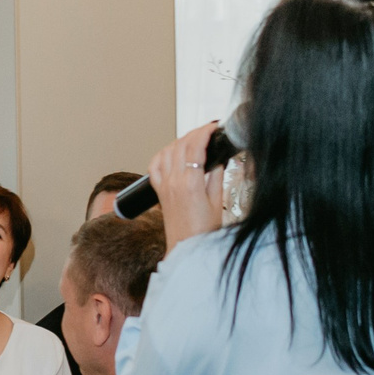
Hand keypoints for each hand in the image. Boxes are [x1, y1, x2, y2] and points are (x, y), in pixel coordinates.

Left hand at [147, 122, 227, 250]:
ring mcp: (164, 186)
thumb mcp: (218, 202)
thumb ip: (217, 176)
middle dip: (194, 133)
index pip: (195, 147)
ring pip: (167, 151)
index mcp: (190, 184)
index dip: (204, 132)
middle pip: (180, 145)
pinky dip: (162, 154)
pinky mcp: (159, 191)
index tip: (213, 126)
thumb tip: (219, 159)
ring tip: (193, 139)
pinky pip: (154, 166)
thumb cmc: (203, 232)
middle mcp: (174, 182)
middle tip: (207, 130)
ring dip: (180, 140)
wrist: (187, 248)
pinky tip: (171, 152)